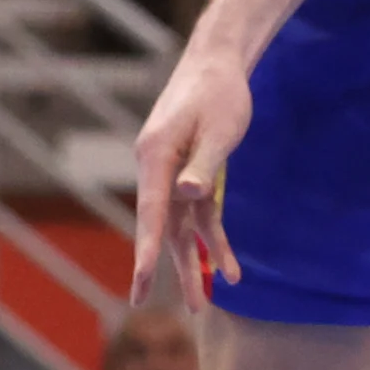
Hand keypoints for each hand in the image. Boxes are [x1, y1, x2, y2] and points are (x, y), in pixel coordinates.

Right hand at [131, 40, 254, 301]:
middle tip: (142, 305)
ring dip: (190, 264)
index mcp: (156, 156)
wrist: (218, 63)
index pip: (151, 210)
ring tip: (199, 307)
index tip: (141, 281)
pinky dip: (212, 241)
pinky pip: (199, 216)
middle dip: (159, 267)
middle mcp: (157, 169)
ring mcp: (172, 174)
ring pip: (179, 228)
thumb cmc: (219, 92)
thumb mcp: (220, 128)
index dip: (146, 248)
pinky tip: (229, 269)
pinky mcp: (191, 175)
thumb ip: (203, 164)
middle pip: (159, 226)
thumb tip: (187, 197)